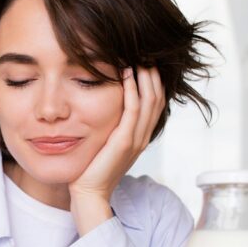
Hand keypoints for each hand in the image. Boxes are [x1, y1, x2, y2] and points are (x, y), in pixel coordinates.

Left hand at [68, 66, 165, 233]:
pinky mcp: (124, 142)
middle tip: (145, 52)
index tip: (146, 61)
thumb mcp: (108, 145)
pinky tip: (126, 74)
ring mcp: (135, 139)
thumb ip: (113, 128)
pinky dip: (131, 90)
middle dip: (153, 74)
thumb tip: (108, 110)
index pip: (155, 103)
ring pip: (149, 101)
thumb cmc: (93, 170)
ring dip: (145, 77)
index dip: (154, 81)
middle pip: (157, 98)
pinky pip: (132, 110)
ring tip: (139, 57)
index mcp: (140, 137)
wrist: (90, 194)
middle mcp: (142, 137)